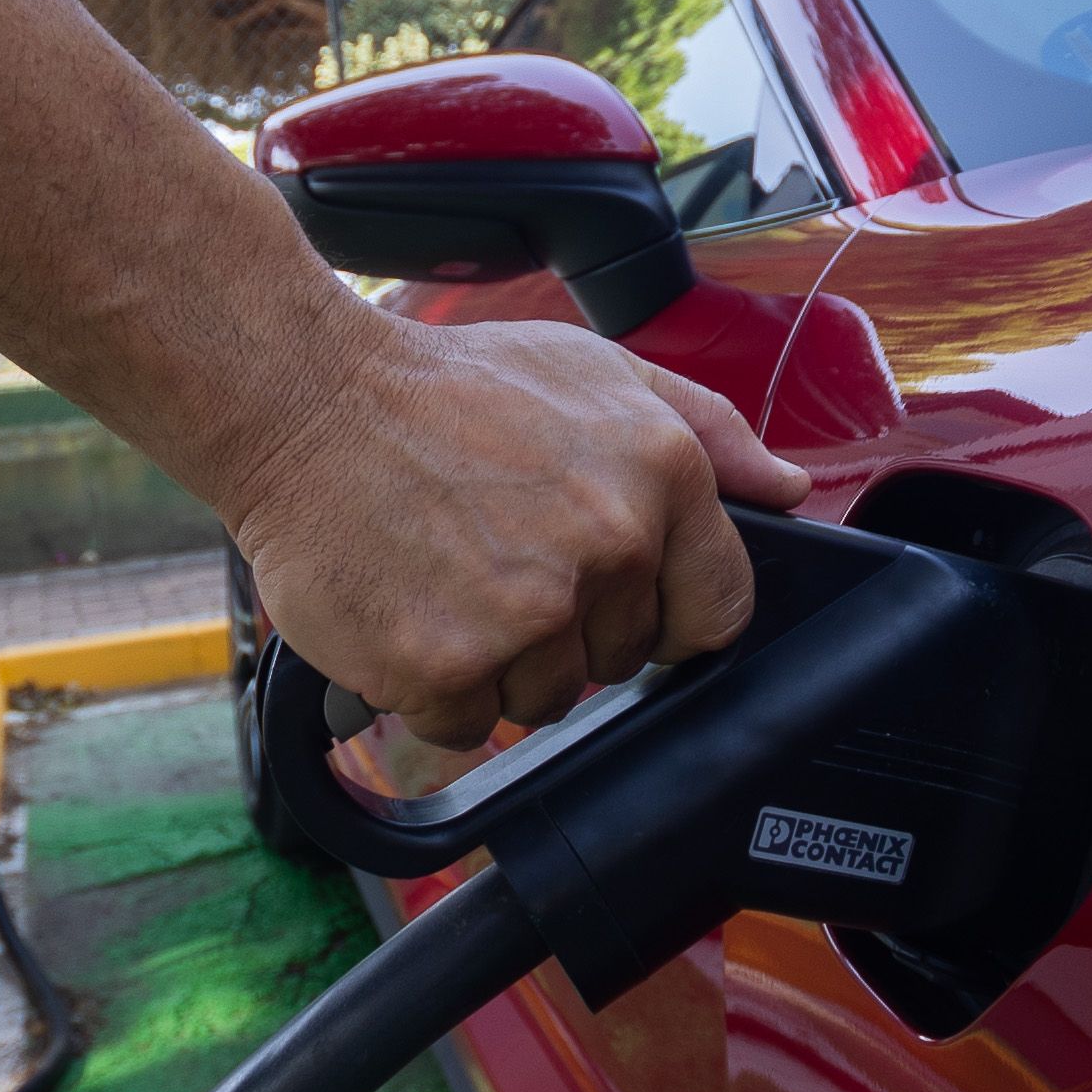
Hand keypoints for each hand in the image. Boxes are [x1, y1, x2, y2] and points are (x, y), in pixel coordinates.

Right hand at [227, 314, 811, 747]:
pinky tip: (408, 612)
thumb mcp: (596, 369)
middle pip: (620, 659)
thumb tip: (788, 490)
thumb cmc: (445, 385)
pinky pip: (468, 722)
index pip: (719, 609)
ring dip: (499, 661)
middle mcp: (609, 548)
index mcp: (662, 476)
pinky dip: (434, 687)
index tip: (620, 600)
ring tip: (447, 578)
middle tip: (497, 557)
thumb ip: (707, 429)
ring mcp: (528, 613)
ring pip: (545, 697)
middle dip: (567, 627)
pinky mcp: (447, 665)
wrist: (304, 400)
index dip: (669, 614)